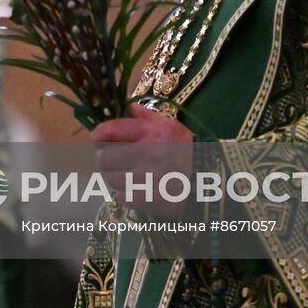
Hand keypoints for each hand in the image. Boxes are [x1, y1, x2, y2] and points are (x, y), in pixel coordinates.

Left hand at [91, 103, 193, 218]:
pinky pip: (121, 196)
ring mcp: (148, 178)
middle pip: (104, 157)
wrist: (209, 182)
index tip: (98, 138)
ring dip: (114, 178)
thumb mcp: (172, 127)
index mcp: (152, 132)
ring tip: (124, 176)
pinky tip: (133, 190)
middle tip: (112, 160)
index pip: (110, 131)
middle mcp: (148, 153)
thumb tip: (130, 107)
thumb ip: (148, 116)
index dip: (99, 135)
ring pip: (110, 179)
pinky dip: (124, 194)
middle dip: (105, 159)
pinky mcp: (148, 199)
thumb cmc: (187, 151)